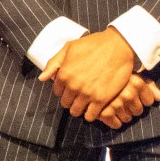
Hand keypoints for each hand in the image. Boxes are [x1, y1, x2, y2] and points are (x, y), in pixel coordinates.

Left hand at [38, 29, 159, 124]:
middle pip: (66, 103)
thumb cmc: (93, 44)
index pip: (57, 91)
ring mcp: (87, 94)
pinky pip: (90, 116)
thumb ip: (53, 64)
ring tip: (86, 102)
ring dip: (79, 108)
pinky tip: (94, 107)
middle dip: (70, 99)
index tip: (70, 87)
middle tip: (79, 95)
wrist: (118, 46)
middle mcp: (73, 86)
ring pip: (76, 111)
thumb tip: (42, 78)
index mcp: (64, 74)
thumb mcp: (69, 48)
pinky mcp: (101, 99)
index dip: (63, 90)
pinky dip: (91, 114)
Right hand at [95, 73, 159, 129]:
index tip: (133, 94)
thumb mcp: (131, 75)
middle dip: (132, 107)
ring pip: (128, 118)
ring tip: (114, 105)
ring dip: (122, 114)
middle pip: (139, 111)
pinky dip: (113, 122)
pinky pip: (116, 125)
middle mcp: (128, 94)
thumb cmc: (113, 75)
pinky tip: (108, 112)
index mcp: (137, 82)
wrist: (90, 74)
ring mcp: (116, 104)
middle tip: (121, 100)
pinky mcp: (105, 113)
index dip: (142, 99)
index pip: (149, 101)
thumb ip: (149, 85)